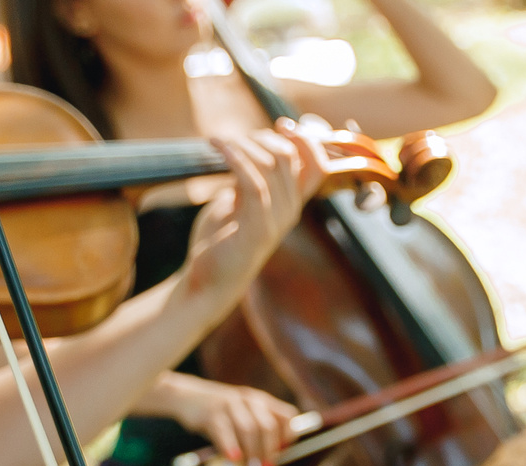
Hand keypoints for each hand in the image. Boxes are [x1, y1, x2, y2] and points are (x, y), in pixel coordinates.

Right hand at [156, 374, 301, 465]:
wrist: (185, 396)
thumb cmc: (219, 415)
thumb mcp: (242, 417)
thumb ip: (256, 435)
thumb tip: (268, 462)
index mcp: (261, 401)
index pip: (287, 416)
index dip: (288, 436)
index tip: (282, 453)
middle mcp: (249, 400)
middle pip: (268, 427)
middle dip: (269, 452)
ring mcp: (230, 404)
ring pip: (249, 430)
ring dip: (252, 453)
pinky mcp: (211, 413)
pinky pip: (224, 432)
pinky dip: (231, 447)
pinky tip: (233, 460)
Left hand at [176, 129, 309, 307]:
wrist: (208, 281)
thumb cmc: (221, 242)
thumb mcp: (237, 202)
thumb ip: (249, 178)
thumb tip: (248, 149)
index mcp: (290, 205)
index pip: (317, 166)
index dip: (306, 140)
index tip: (282, 124)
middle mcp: (290, 212)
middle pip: (291, 157)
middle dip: (263, 137)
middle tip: (235, 138)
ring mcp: (276, 220)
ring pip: (272, 164)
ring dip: (244, 144)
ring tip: (219, 142)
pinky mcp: (256, 227)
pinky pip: (252, 180)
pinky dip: (234, 156)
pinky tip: (216, 145)